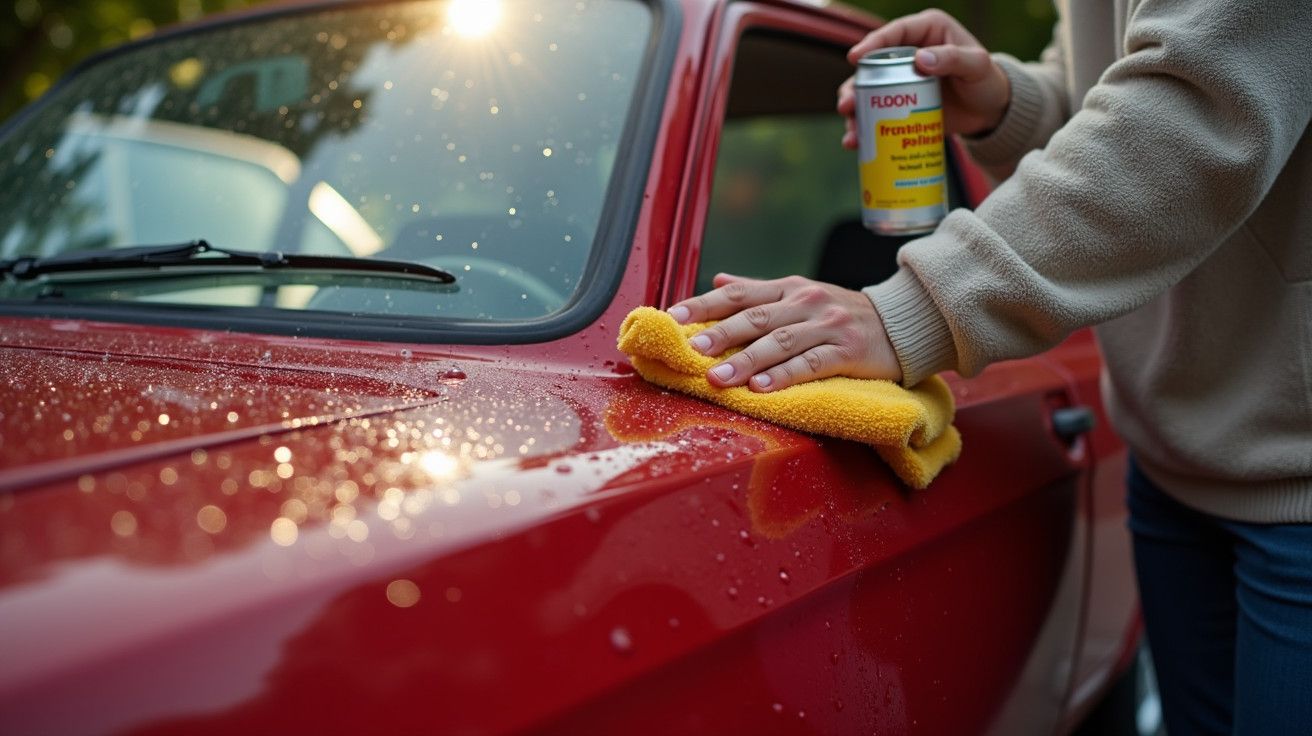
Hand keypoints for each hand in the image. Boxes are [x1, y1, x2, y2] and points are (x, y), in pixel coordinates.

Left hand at [668, 273, 901, 390]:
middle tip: (693, 350)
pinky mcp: (848, 352)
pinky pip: (811, 365)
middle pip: (756, 318)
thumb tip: (717, 280)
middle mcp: (806, 302)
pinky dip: (784, 376)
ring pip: (781, 342)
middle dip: (721, 334)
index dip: (705, 304)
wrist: (902, 323)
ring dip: (747, 361)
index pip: (739, 294)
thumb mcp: (801, 294)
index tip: (674, 317)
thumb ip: (758, 291)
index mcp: (789, 288)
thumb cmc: (841, 314)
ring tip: (719, 377)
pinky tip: (761, 388)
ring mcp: (828, 326)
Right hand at [837, 9, 1010, 148]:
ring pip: (868, 93)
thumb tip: (920, 59)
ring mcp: (901, 81)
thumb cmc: (987, 81)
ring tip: (852, 132)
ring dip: (855, 112)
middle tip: (847, 105)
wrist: (990, 112)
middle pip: (872, 68)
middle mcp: (908, 54)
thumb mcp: (976, 66)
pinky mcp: (900, 105)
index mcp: (926, 32)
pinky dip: (866, 129)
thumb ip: (953, 58)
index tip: (854, 58)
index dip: (871, 44)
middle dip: (854, 88)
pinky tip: (856, 143)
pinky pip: (877, 114)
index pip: (894, 34)